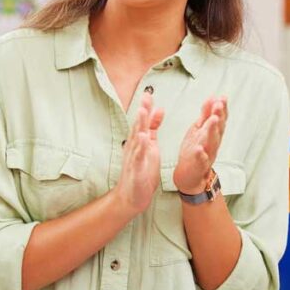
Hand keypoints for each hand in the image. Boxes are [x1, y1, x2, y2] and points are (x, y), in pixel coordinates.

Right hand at [114, 92, 164, 215]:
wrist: (131, 197)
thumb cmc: (141, 172)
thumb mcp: (150, 145)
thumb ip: (153, 128)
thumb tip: (158, 109)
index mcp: (140, 141)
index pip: (143, 121)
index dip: (146, 107)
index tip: (149, 92)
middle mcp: (135, 148)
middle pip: (138, 126)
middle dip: (142, 111)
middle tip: (145, 96)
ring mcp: (134, 158)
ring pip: (137, 140)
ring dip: (139, 126)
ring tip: (142, 112)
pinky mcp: (136, 170)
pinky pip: (139, 158)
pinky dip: (141, 148)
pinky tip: (144, 139)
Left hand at [174, 96, 226, 193]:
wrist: (191, 175)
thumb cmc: (196, 150)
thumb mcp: (200, 129)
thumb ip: (206, 114)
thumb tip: (213, 97)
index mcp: (212, 133)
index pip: (219, 119)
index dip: (222, 108)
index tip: (222, 97)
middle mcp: (213, 143)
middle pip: (218, 128)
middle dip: (219, 116)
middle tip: (218, 105)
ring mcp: (207, 154)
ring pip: (212, 142)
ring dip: (212, 131)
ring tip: (212, 120)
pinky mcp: (199, 165)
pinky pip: (201, 160)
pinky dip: (201, 155)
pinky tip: (199, 149)